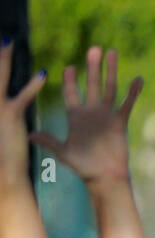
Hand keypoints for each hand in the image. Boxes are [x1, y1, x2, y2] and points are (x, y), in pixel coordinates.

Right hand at [0, 42, 45, 189]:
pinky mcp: (11, 116)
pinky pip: (22, 96)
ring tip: (7, 41)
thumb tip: (8, 107)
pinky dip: (33, 85)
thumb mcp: (1, 128)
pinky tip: (44, 74)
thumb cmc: (2, 154)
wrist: (4, 173)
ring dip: (4, 59)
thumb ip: (4, 113)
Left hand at [30, 47, 140, 188]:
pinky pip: (127, 104)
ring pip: (109, 88)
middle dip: (92, 67)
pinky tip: (138, 79)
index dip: (69, 81)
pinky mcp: (120, 122)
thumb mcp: (63, 152)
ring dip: (111, 71)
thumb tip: (30, 135)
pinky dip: (133, 92)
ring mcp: (107, 116)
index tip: (68, 68)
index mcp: (76, 117)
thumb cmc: (83, 166)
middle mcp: (92, 112)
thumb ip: (49, 141)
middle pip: (91, 84)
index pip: (71, 93)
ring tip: (112, 52)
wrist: (105, 176)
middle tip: (94, 49)